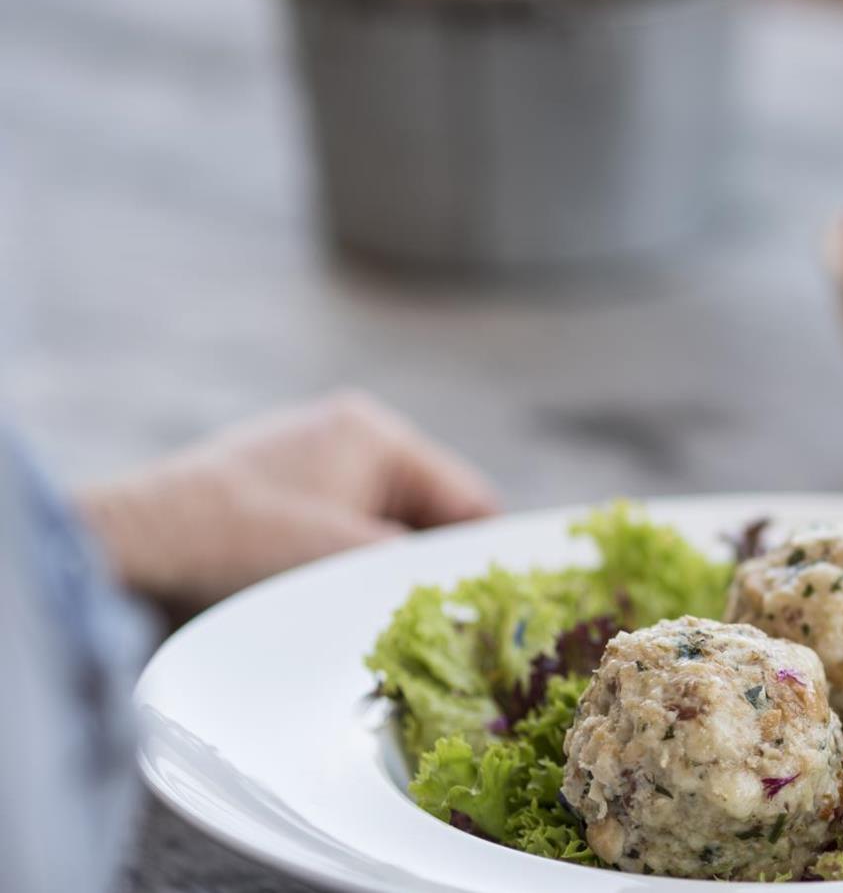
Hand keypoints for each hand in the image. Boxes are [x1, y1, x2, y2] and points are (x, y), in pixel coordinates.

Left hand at [77, 391, 498, 610]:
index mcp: (374, 433)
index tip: (496, 614)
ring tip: (381, 623)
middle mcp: (345, 436)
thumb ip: (421, 575)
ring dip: (384, 575)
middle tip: (440, 628)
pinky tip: (335, 609)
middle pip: (428, 517)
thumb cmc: (236, 543)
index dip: (485, 560)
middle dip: (429, 570)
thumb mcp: (347, 563)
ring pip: (384, 530)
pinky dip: (345, 571)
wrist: (127, 550)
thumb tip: (478, 606)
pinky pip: (340, 536)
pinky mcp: (275, 496)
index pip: (469, 501)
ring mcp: (306, 463)